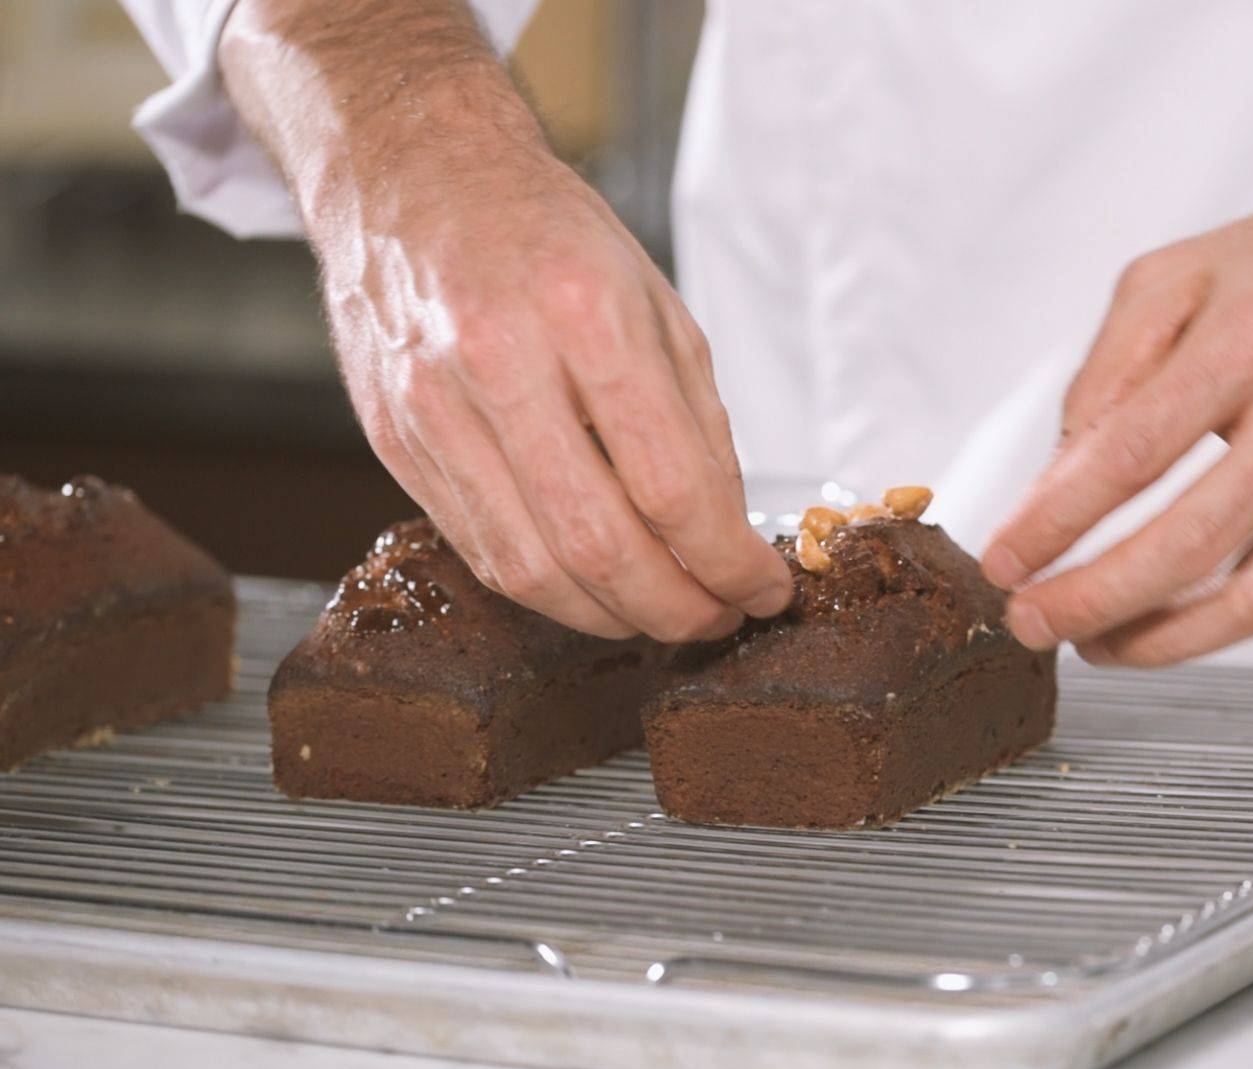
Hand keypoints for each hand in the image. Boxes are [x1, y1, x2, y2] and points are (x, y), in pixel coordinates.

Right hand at [221, 0, 790, 639]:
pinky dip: (548, 587)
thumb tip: (728, 531)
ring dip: (613, 616)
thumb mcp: (653, 298)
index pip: (671, 484)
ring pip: (531, 569)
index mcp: (583, 312)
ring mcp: (431, 407)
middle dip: (678, 608)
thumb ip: (696, 419)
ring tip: (666, 613)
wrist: (411, 170)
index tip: (765, 589)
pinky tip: (593, 585)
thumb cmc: (544, 230)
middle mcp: (497, 361)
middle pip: (599, 544)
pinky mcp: (393, 441)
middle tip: (721, 619)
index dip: (728, 562)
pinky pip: (480, 548)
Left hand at [982, 121, 1252, 664]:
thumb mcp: (1188, 270)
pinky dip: (1232, 624)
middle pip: (1189, 542)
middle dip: (1093, 599)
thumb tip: (1061, 472)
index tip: (1005, 559)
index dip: (1056, 521)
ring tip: (1098, 641)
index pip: (1131, 453)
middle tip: (1033, 620)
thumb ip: (1111, 365)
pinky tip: (1178, 619)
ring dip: (1161, 639)